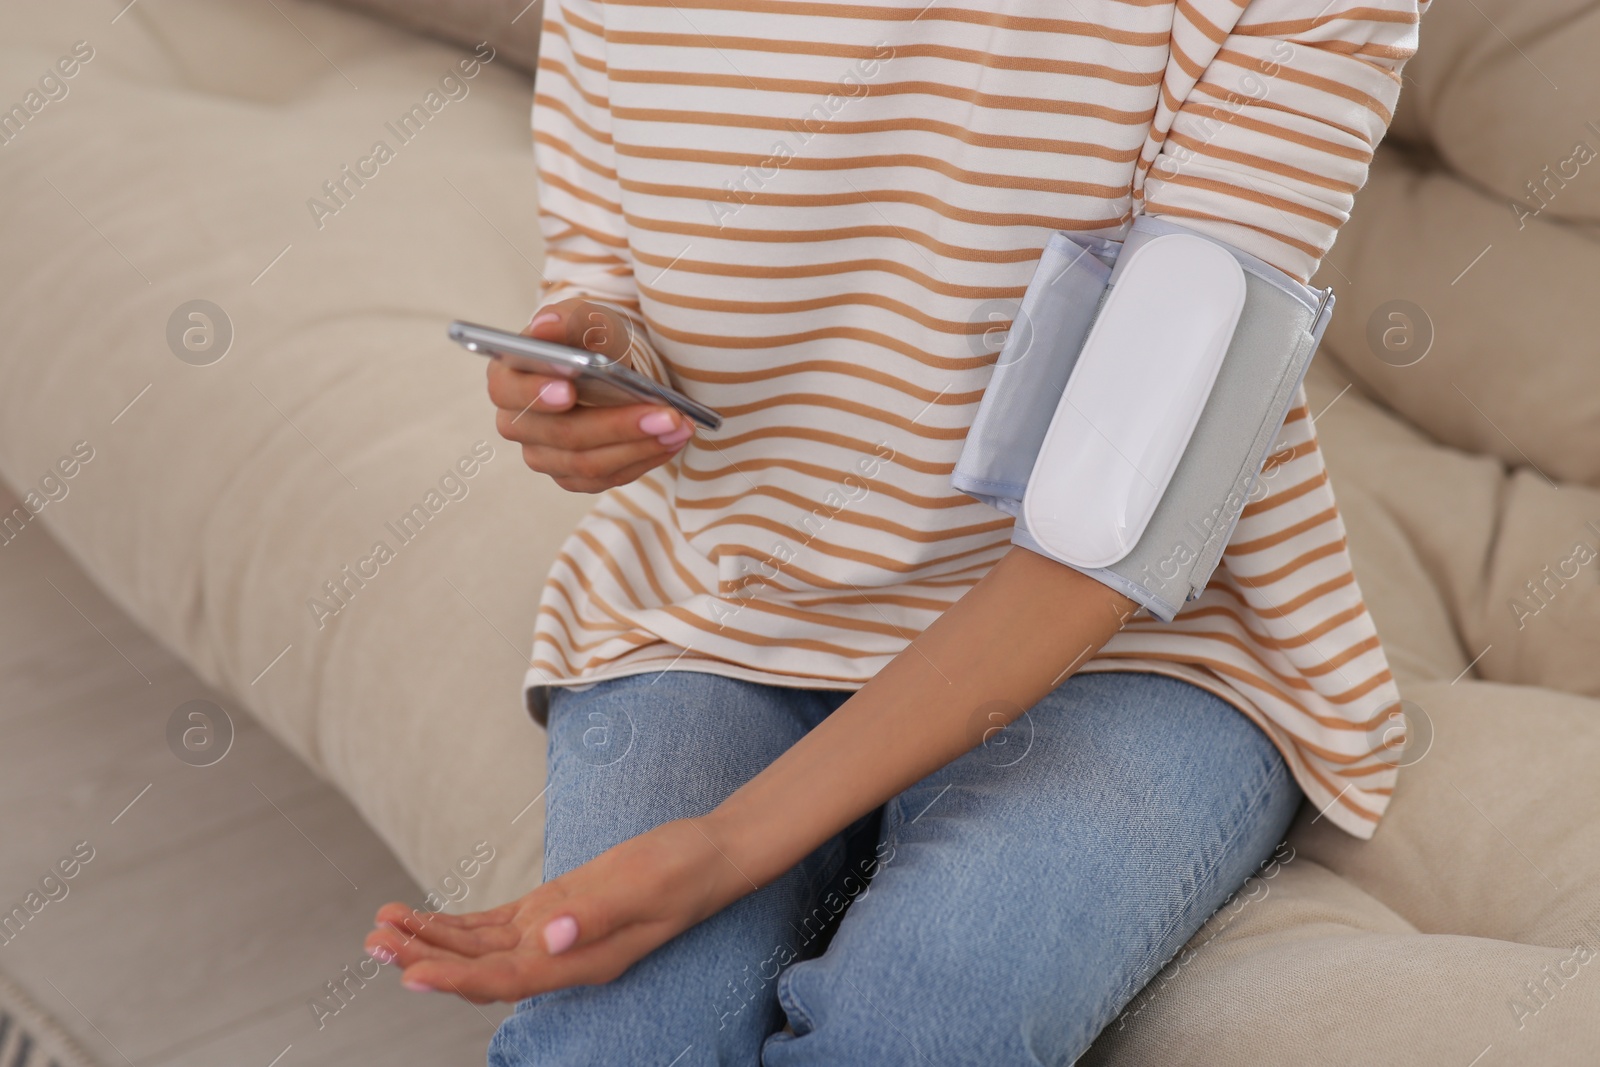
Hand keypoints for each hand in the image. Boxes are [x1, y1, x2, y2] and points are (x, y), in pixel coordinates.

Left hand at [363, 818, 749, 1002]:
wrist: (711, 854)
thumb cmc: (684, 869)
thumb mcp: (645, 886)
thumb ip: (597, 915)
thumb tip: (547, 938)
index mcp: (581, 960)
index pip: (506, 979)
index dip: (455, 980)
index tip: (409, 972)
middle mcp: (560, 956)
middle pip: (479, 969)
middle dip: (424, 958)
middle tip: (374, 939)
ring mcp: (555, 935)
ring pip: (480, 948)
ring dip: (430, 941)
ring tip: (381, 927)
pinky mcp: (554, 910)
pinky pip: (494, 926)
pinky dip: (456, 924)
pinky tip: (422, 919)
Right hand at [487, 298, 693, 492]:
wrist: (610, 366)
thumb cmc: (589, 339)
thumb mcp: (583, 319)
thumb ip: (565, 320)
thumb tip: (546, 326)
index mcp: (507, 377)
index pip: (510, 390)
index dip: (537, 393)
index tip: (570, 391)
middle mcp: (517, 423)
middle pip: (562, 434)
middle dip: (616, 425)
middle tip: (664, 414)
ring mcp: (543, 456)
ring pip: (587, 464)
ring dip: (639, 446)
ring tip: (679, 426)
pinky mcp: (571, 477)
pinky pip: (606, 479)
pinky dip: (642, 460)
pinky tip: (671, 442)